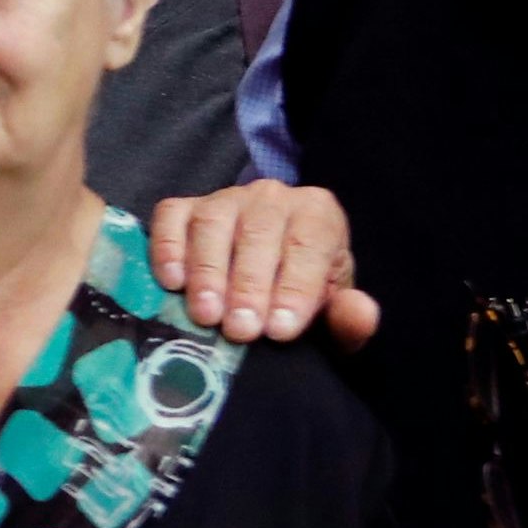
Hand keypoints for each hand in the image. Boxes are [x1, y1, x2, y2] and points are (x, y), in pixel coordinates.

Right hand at [148, 179, 376, 347]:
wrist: (268, 276)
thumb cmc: (300, 297)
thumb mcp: (331, 313)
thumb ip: (348, 317)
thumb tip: (360, 312)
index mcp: (318, 214)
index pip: (310, 244)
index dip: (297, 287)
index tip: (280, 330)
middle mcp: (272, 197)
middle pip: (259, 231)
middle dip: (249, 285)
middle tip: (241, 330)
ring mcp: (224, 198)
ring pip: (213, 223)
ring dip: (208, 272)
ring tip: (206, 315)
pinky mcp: (184, 208)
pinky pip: (172, 218)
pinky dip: (168, 248)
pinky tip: (172, 283)